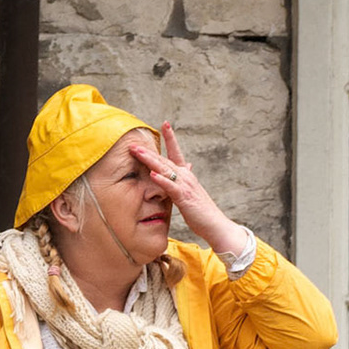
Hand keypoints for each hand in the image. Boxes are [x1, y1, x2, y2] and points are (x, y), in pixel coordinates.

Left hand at [130, 121, 250, 258]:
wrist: (215, 225)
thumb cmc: (202, 211)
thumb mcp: (192, 192)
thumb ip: (187, 179)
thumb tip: (187, 166)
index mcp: (186, 175)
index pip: (176, 153)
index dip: (170, 138)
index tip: (164, 124)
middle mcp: (186, 177)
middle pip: (164, 160)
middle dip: (148, 151)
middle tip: (133, 143)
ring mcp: (185, 186)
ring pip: (165, 169)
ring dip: (151, 160)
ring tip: (138, 152)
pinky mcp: (185, 198)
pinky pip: (171, 187)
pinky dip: (162, 180)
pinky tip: (152, 174)